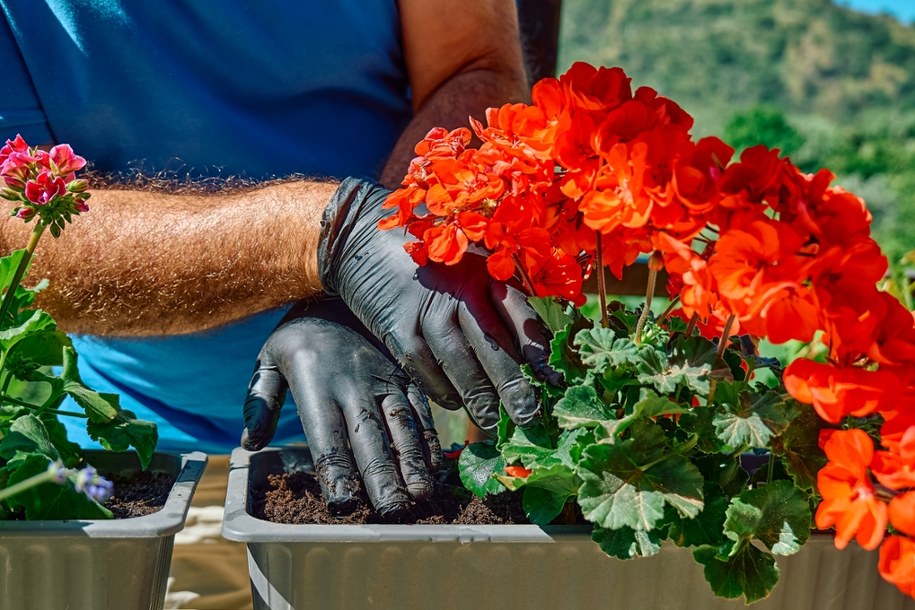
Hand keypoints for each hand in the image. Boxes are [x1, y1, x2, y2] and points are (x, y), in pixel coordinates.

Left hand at [241, 298, 440, 516]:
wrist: (341, 280)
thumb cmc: (300, 332)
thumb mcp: (269, 357)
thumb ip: (260, 400)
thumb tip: (251, 444)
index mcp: (316, 382)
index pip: (326, 436)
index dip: (335, 471)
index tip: (343, 503)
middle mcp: (353, 382)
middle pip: (370, 437)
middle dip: (382, 477)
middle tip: (392, 512)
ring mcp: (384, 378)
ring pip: (402, 426)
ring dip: (413, 464)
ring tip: (421, 498)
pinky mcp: (405, 375)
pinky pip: (420, 410)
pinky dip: (428, 441)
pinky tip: (433, 468)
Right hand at [318, 178, 558, 431]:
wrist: (363, 242)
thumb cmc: (429, 260)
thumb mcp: (468, 264)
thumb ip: (498, 297)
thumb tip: (536, 347)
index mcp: (484, 270)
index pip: (520, 315)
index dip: (539, 352)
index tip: (555, 380)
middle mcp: (458, 289)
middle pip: (493, 346)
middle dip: (515, 387)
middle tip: (532, 416)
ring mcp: (426, 310)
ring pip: (460, 364)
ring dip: (481, 398)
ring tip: (497, 422)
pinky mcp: (397, 328)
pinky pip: (426, 369)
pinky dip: (443, 390)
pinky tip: (457, 402)